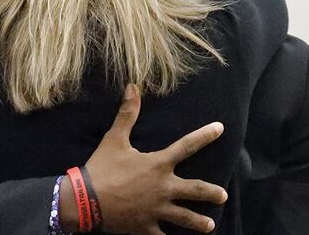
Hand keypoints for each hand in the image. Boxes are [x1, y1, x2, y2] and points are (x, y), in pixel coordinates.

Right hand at [59, 84, 226, 234]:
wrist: (85, 200)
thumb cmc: (102, 168)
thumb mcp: (114, 138)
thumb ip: (127, 114)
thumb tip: (133, 87)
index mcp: (158, 164)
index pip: (188, 146)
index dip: (205, 135)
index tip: (220, 129)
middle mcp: (163, 188)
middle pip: (196, 190)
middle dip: (212, 193)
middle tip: (223, 196)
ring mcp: (156, 210)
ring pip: (185, 218)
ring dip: (199, 223)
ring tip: (209, 226)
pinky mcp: (145, 227)